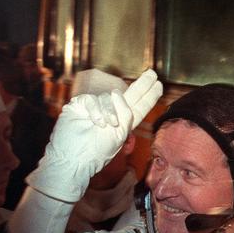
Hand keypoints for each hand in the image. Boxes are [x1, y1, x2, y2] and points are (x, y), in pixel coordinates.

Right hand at [27, 69, 161, 201]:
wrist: (74, 159)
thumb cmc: (97, 152)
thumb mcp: (120, 135)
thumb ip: (126, 114)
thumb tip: (118, 93)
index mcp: (123, 124)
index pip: (139, 107)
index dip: (149, 97)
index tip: (159, 86)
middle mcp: (111, 114)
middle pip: (130, 95)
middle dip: (142, 85)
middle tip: (152, 74)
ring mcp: (96, 109)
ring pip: (109, 97)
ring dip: (110, 111)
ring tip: (107, 125)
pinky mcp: (80, 105)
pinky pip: (93, 99)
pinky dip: (96, 110)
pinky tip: (95, 122)